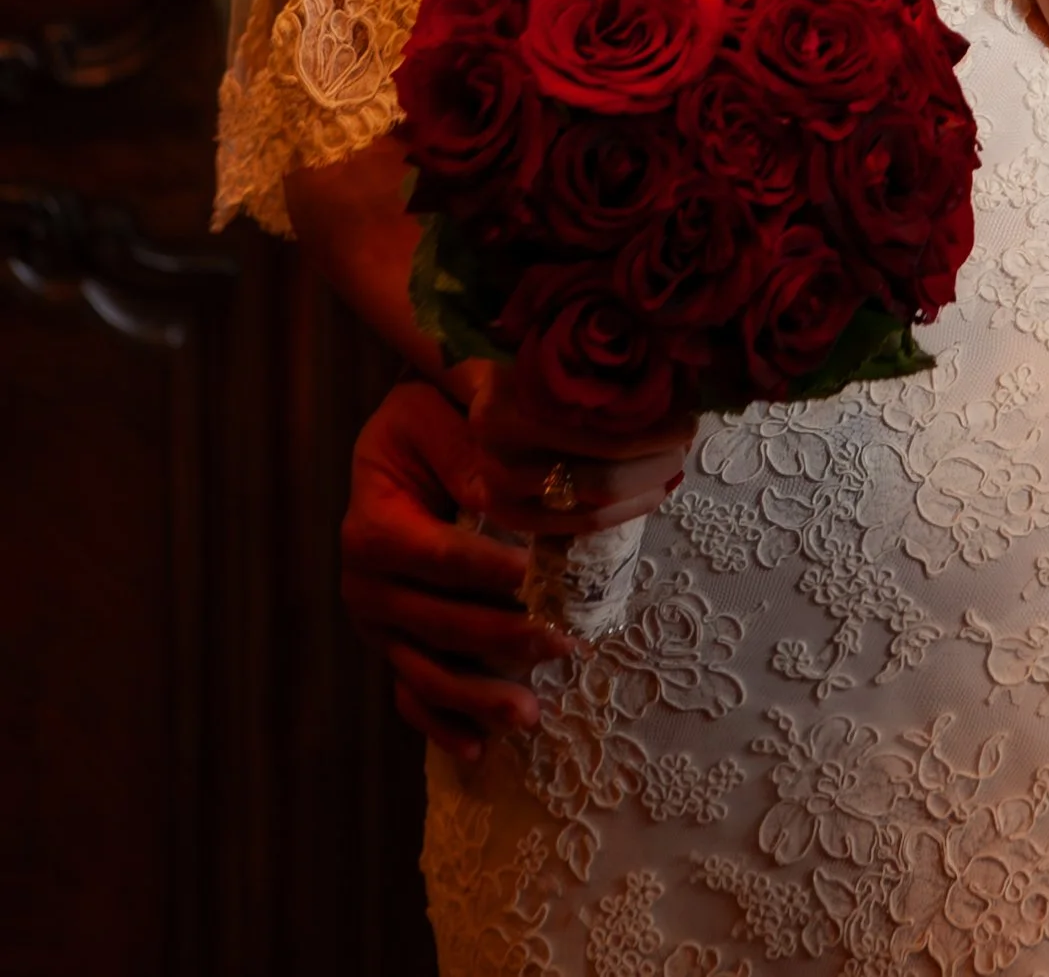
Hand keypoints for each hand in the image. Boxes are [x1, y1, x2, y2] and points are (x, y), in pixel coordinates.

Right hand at [337, 379, 564, 761]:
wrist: (409, 438)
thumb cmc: (432, 420)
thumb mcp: (442, 418)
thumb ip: (472, 457)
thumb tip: (511, 499)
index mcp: (372, 527)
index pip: (435, 557)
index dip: (484, 570)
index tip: (535, 578)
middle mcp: (365, 585)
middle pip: (436, 624)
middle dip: (502, 639)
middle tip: (563, 644)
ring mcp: (378, 623)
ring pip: (426, 672)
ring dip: (479, 698)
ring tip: (531, 715)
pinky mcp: (394, 645)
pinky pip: (413, 693)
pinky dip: (442, 725)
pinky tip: (478, 750)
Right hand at [457, 357, 695, 536]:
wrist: (455, 413)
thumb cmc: (510, 370)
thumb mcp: (534, 350)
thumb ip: (583, 355)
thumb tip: (669, 357)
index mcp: (505, 406)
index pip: (597, 428)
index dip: (652, 426)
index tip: (688, 410)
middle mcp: (500, 457)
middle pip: (603, 473)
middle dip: (656, 458)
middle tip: (686, 437)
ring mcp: (502, 495)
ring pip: (595, 503)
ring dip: (647, 485)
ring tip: (675, 462)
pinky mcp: (511, 520)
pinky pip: (580, 525)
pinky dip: (625, 511)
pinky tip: (653, 492)